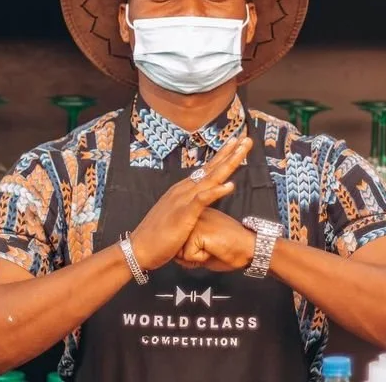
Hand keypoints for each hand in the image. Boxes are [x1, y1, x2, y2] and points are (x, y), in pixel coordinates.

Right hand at [129, 136, 251, 269]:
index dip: (223, 155)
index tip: (236, 143)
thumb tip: (198, 204)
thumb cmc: (158, 235)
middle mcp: (184, 189)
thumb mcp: (176, 215)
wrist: (139, 248)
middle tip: (246, 138)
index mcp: (183, 190)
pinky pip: (203, 200)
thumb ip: (187, 206)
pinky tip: (230, 185)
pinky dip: (217, 191)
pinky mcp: (184, 213)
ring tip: (242, 150)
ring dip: (228, 163)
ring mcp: (183, 199)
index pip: (207, 169)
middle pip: (212, 167)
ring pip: (211, 177)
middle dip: (231, 152)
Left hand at [176, 208, 255, 271]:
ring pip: (179, 252)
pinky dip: (200, 260)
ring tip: (211, 249)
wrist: (248, 247)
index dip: (191, 252)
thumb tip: (174, 254)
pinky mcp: (196, 231)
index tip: (210, 246)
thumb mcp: (204, 246)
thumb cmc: (230, 249)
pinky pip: (187, 257)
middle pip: (176, 246)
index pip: (179, 241)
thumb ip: (188, 245)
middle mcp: (192, 216)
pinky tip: (212, 250)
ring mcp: (193, 221)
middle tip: (211, 248)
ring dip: (194, 258)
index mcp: (195, 216)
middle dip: (190, 256)